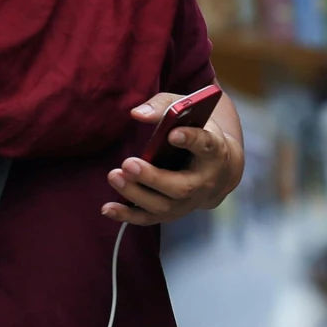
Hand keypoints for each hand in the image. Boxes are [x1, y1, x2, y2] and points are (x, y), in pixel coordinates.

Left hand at [104, 90, 243, 226]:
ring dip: (136, 194)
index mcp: (213, 152)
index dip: (191, 140)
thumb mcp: (189, 114)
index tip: (173, 134)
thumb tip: (137, 114)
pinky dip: (127, 215)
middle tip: (128, 163)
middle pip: (181, 187)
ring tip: (114, 176)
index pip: (205, 145)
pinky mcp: (173, 212)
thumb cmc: (199, 135)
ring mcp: (189, 202)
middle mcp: (204, 182)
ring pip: (164, 206)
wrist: (218, 170)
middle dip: (153, 177)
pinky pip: (150, 218)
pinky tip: (108, 208)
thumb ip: (165, 107)